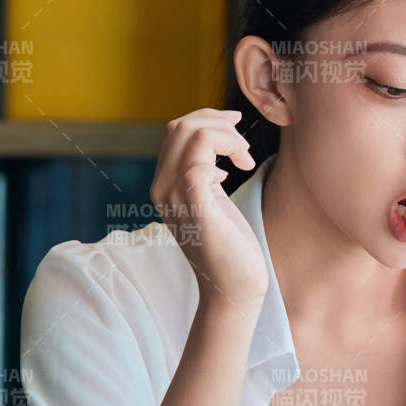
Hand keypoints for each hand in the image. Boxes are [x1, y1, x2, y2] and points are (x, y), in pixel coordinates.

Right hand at [150, 109, 267, 306]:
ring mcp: (174, 198)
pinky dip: (223, 156)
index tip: (236, 126)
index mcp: (163, 184)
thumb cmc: (230, 245)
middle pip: (180, 126)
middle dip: (217, 122)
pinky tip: (234, 174)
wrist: (233, 288)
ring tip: (245, 160)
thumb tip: (216, 141)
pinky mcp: (195, 207)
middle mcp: (161, 188)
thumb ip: (204, 172)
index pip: (174, 131)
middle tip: (243, 143)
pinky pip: (199, 163)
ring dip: (227, 138)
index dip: (206, 118)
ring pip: (192, 136)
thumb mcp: (211, 199)